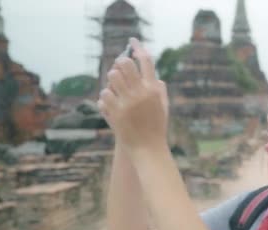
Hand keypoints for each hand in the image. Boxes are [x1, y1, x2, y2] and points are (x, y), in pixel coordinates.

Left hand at [98, 37, 169, 156]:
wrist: (148, 150)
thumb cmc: (157, 128)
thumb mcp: (163, 108)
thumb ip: (159, 91)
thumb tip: (154, 76)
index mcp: (154, 90)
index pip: (146, 61)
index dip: (138, 48)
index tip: (132, 41)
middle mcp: (140, 94)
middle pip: (124, 64)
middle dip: (121, 64)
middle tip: (120, 69)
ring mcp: (126, 103)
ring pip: (112, 77)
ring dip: (112, 81)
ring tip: (115, 89)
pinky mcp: (114, 112)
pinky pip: (104, 95)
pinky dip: (105, 99)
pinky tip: (110, 107)